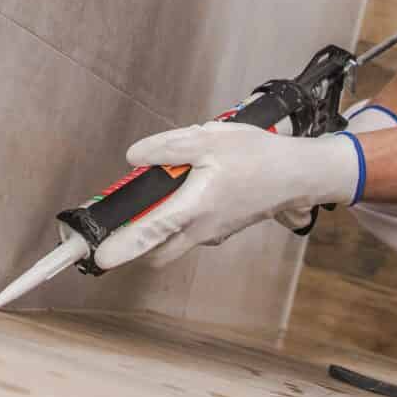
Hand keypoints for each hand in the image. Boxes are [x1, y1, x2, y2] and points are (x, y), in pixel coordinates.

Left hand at [91, 122, 363, 272]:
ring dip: (158, 227)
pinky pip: (189, 231)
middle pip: (156, 250)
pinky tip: (186, 189)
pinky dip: (178, 219)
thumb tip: (134, 156)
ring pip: (173, 241)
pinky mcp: (220, 230)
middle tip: (120, 220)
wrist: (298, 174)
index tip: (99, 257)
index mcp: (194, 208)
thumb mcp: (209, 139)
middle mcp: (201, 230)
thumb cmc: (257, 156)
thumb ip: (167, 149)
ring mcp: (212, 234)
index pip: (149, 232)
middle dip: (135, 242)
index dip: (122, 246)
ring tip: (158, 192)